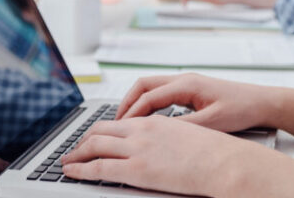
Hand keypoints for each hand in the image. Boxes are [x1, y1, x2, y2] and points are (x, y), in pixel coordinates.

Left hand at [62, 116, 283, 195]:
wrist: (226, 162)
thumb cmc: (215, 153)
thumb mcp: (187, 136)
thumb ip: (168, 137)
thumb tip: (161, 147)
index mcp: (155, 121)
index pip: (118, 121)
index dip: (101, 130)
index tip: (92, 137)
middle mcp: (142, 130)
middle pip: (100, 129)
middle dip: (83, 140)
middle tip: (74, 148)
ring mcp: (137, 148)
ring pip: (93, 145)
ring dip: (76, 153)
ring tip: (67, 160)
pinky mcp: (137, 168)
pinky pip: (98, 167)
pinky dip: (79, 168)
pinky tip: (70, 171)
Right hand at [116, 73, 279, 132]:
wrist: (263, 102)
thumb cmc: (242, 109)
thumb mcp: (213, 122)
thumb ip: (185, 127)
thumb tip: (161, 132)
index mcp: (187, 84)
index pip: (148, 96)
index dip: (132, 112)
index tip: (120, 127)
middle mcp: (184, 80)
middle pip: (143, 85)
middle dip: (127, 102)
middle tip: (115, 122)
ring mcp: (187, 83)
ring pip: (151, 88)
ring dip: (136, 102)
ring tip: (126, 121)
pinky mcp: (191, 90)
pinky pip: (161, 93)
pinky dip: (148, 104)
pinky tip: (148, 118)